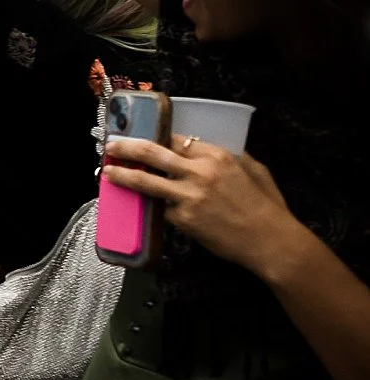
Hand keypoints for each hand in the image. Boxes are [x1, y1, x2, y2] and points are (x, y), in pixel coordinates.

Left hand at [102, 135, 307, 274]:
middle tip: (112, 147)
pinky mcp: (182, 218)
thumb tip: (210, 149)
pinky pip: (160, 208)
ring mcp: (188, 195)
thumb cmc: (267, 207)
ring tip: (108, 172)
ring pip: (146, 180)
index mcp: (217, 156)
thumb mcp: (254, 170)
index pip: (176, 140)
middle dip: (127, 148)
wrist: (271, 242)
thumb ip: (231, 157)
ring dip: (123, 175)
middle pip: (153, 152)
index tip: (143, 137)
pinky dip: (151, 206)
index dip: (157, 138)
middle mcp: (199, 172)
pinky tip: (136, 203)